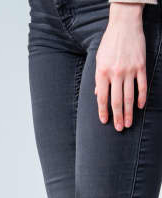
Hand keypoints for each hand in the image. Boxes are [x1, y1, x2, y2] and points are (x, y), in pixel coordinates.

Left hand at [95, 2, 146, 130]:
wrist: (125, 25)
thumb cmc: (109, 44)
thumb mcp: (98, 61)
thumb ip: (98, 79)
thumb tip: (98, 95)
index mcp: (102, 73)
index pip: (102, 98)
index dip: (103, 112)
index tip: (104, 122)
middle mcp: (115, 74)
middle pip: (116, 101)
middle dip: (118, 117)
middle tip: (120, 128)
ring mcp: (129, 70)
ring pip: (129, 96)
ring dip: (129, 111)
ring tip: (129, 123)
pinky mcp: (141, 66)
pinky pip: (142, 85)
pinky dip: (141, 97)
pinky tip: (140, 106)